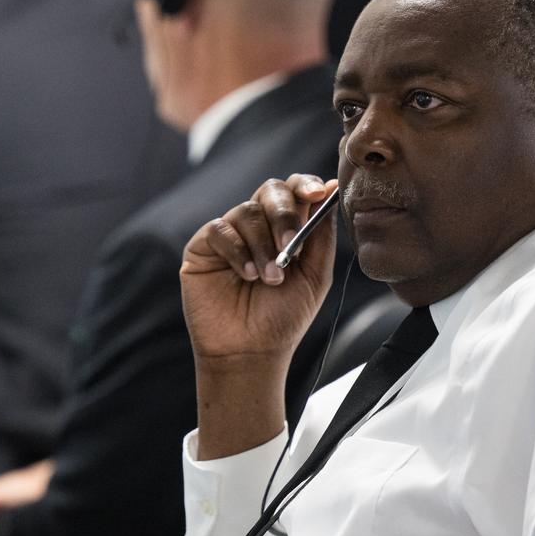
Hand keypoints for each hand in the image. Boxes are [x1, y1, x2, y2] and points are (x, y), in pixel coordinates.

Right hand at [181, 175, 338, 371]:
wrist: (251, 351)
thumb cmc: (283, 318)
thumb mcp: (316, 276)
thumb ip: (322, 235)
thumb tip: (332, 190)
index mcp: (286, 228)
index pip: (294, 190)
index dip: (305, 184)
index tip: (319, 193)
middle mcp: (258, 226)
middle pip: (271, 191)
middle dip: (284, 214)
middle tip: (290, 246)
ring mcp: (229, 234)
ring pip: (247, 211)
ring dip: (263, 245)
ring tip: (269, 279)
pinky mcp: (202, 247)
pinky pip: (219, 229)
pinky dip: (237, 250)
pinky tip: (247, 275)